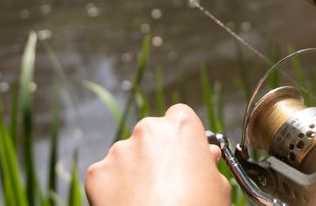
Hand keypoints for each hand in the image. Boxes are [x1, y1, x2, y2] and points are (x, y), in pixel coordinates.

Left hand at [86, 103, 230, 205]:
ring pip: (127, 155)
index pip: (180, 117)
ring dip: (134, 171)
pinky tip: (129, 205)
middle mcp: (147, 130)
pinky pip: (107, 175)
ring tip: (148, 200)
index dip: (183, 138)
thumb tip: (206, 156)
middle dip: (157, 153)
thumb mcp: (218, 187)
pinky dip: (114, 188)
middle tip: (168, 183)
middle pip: (151, 134)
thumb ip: (208, 163)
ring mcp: (119, 150)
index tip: (186, 155)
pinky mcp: (97, 172)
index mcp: (180, 127)